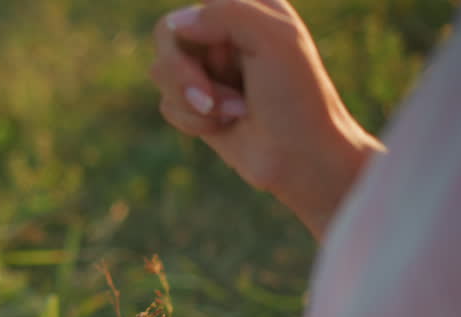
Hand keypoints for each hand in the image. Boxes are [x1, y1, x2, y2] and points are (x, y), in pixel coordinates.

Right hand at [150, 0, 384, 237]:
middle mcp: (224, 35)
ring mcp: (208, 71)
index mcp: (249, 8)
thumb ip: (226, 14)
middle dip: (184, 74)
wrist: (300, 157)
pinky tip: (225, 126)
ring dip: (193, 100)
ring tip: (234, 112)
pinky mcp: (196, 105)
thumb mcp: (274, 40)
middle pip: (166, 36)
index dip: (200, 31)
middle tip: (209, 100)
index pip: (197, 5)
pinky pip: (167, 105)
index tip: (226, 52)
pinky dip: (192, 120)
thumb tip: (175, 25)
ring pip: (161, 72)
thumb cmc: (297, 97)